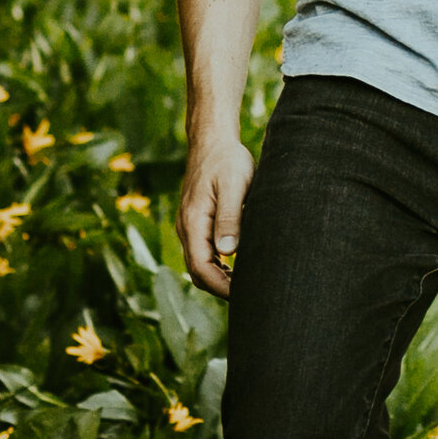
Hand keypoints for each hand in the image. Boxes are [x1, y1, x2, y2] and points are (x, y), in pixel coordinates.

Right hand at [178, 126, 253, 301]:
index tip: (245, 296)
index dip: (221, 287)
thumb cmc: (226, 160)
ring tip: (247, 288)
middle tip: (250, 298)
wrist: (212, 140)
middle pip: (198, 272)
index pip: (200, 268)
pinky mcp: (197, 223)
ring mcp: (190, 226)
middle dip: (220, 289)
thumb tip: (228, 252)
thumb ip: (229, 218)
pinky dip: (219, 266)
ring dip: (219, 279)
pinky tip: (239, 269)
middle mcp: (186, 228)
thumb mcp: (233, 185)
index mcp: (193, 222)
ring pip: (200, 264)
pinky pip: (204, 253)